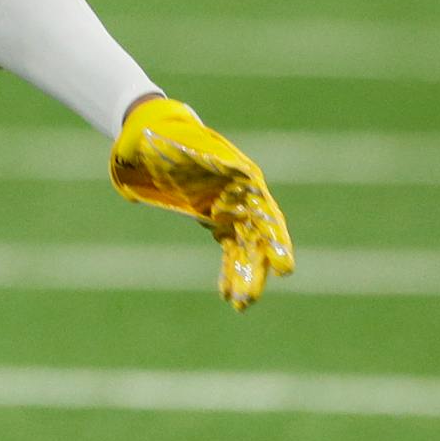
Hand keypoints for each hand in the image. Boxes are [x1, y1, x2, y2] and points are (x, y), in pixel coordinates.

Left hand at [110, 97, 293, 309]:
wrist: (155, 135)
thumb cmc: (171, 137)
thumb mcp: (182, 143)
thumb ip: (202, 157)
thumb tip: (222, 166)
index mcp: (242, 178)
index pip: (265, 214)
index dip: (275, 241)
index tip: (284, 267)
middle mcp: (244, 197)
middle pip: (258, 238)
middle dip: (257, 268)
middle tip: (252, 297)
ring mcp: (233, 211)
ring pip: (246, 250)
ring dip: (245, 276)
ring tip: (242, 305)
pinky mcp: (219, 221)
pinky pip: (231, 251)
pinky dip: (230, 272)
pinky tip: (228, 295)